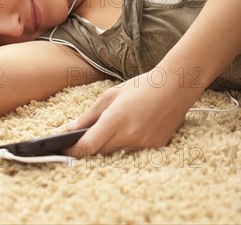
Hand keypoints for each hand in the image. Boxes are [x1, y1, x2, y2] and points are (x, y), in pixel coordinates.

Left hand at [65, 67, 203, 157]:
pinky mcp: (155, 147)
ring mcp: (143, 144)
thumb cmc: (143, 87)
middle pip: (99, 152)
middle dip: (90, 146)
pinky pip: (132, 152)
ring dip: (109, 146)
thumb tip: (70, 129)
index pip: (86, 146)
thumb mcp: (111, 95)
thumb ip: (89, 115)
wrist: (176, 87)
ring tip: (114, 129)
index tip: (64, 149)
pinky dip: (126, 145)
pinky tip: (132, 130)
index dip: (72, 151)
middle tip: (88, 135)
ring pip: (116, 154)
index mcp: (115, 119)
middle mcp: (129, 135)